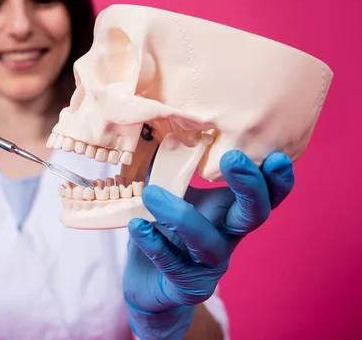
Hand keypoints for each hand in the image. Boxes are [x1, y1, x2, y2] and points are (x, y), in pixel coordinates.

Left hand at [123, 149, 294, 338]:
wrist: (147, 282)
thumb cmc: (162, 231)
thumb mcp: (167, 194)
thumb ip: (168, 168)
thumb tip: (158, 126)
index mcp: (227, 211)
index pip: (263, 195)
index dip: (276, 179)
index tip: (276, 154)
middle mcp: (225, 237)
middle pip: (253, 216)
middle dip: (250, 188)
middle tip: (234, 159)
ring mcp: (208, 265)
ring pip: (209, 243)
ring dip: (183, 216)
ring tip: (152, 194)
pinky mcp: (186, 285)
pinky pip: (173, 264)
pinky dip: (155, 244)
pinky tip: (137, 225)